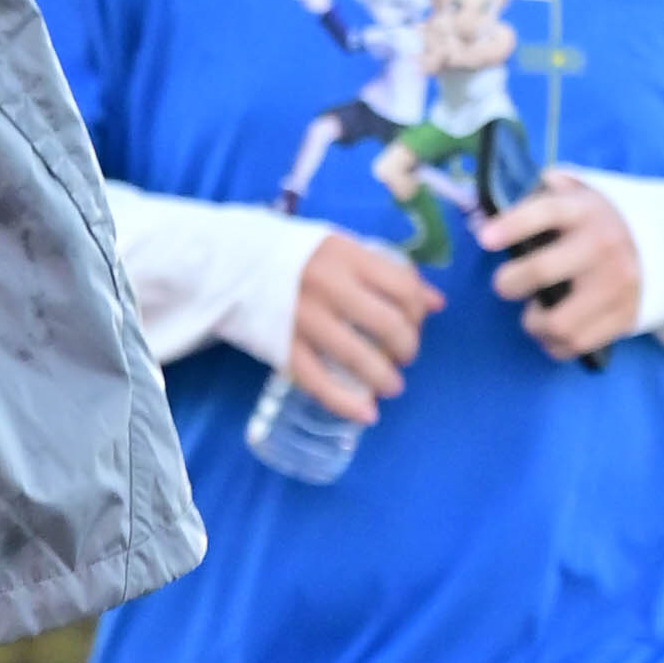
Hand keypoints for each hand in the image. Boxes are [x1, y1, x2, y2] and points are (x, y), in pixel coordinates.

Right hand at [286, 228, 438, 422]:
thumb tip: (436, 303)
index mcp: (346, 256)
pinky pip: (320, 383)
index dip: (419, 310)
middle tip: (405, 356)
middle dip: (407, 347)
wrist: (227, 261)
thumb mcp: (339, 248)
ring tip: (391, 385)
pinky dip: (347, 404)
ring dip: (385, 378)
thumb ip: (384, 271)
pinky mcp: (282, 347)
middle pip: (389, 325)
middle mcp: (329, 287)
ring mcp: (304, 320)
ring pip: (360, 358)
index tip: (417, 322)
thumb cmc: (290, 253)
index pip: (403, 287)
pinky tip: (366, 414)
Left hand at [484, 174, 643, 359]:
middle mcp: (602, 247)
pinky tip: (552, 329)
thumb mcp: (583, 194)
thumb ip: (545, 193)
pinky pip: (575, 343)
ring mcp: (614, 285)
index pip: (546, 212)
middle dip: (509, 282)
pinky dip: (554, 342)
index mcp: (586, 211)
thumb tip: (493, 206)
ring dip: (533, 322)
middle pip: (542, 271)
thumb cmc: (606, 220)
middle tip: (506, 285)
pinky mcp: (624, 317)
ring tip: (534, 313)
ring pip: (556, 321)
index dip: (512, 226)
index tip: (485, 239)